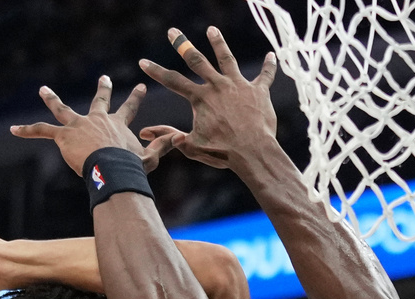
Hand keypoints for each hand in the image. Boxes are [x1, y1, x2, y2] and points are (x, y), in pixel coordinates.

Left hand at [11, 76, 174, 174]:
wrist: (112, 169)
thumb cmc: (131, 167)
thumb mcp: (151, 157)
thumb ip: (163, 147)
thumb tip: (182, 139)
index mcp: (118, 125)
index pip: (129, 108)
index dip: (136, 98)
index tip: (140, 86)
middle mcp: (98, 119)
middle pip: (99, 101)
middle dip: (102, 90)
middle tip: (103, 78)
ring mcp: (79, 125)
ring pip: (63, 109)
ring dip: (52, 99)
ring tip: (43, 90)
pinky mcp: (63, 135)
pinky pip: (42, 131)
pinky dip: (27, 130)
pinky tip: (13, 130)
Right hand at [138, 26, 277, 169]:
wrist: (252, 152)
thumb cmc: (222, 152)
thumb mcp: (193, 146)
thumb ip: (173, 137)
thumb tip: (149, 134)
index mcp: (200, 98)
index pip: (173, 81)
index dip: (156, 71)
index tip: (143, 62)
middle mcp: (218, 86)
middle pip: (197, 61)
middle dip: (182, 45)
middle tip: (173, 32)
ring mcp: (239, 85)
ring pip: (226, 58)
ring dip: (218, 43)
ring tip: (212, 30)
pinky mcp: (258, 91)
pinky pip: (265, 75)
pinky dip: (268, 65)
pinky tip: (271, 55)